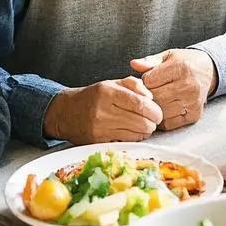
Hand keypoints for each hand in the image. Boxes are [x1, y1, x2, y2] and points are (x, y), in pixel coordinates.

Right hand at [43, 77, 163, 142]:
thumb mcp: (112, 83)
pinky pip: (125, 142)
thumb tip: (150, 97)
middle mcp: (103, 110)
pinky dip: (134, 138)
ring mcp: (100, 128)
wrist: (66, 112)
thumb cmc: (94, 96)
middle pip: (141, 122)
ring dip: (145, 132)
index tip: (159, 113)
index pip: (140, 104)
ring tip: (143, 126)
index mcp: (108, 92)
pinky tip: (133, 132)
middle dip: (152, 123)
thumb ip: (134, 85)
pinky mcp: (98, 141)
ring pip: (135, 134)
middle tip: (153, 121)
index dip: (154, 110)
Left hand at [130, 49, 216, 130]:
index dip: (143, 82)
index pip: (149, 81)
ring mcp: (193, 102)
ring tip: (156, 101)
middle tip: (149, 93)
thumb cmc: (185, 63)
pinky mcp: (195, 115)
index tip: (147, 81)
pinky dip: (162, 120)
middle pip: (155, 98)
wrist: (209, 71)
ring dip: (154, 109)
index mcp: (181, 68)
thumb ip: (150, 61)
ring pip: (161, 112)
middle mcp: (189, 86)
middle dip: (147, 97)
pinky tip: (164, 110)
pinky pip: (170, 123)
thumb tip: (133, 63)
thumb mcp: (168, 56)